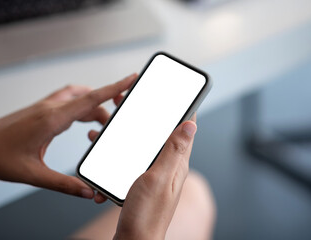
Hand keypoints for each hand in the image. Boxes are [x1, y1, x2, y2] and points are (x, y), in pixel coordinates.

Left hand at [0, 73, 136, 199]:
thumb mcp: (32, 174)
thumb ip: (63, 184)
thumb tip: (87, 192)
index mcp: (52, 120)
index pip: (91, 99)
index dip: (114, 88)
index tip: (131, 79)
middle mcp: (50, 108)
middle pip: (89, 99)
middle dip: (110, 103)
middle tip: (120, 117)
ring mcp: (45, 107)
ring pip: (79, 99)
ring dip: (94, 107)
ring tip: (102, 125)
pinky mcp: (41, 110)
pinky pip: (69, 101)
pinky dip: (82, 106)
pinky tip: (82, 119)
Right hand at [114, 115, 196, 239]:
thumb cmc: (146, 215)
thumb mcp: (160, 178)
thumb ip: (174, 151)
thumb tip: (191, 125)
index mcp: (177, 164)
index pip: (186, 132)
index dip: (186, 111)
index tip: (182, 95)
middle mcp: (169, 168)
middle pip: (166, 135)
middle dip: (157, 117)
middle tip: (146, 103)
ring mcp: (156, 174)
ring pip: (149, 146)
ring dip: (139, 132)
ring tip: (128, 120)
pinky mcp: (143, 182)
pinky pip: (137, 159)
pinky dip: (128, 150)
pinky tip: (118, 149)